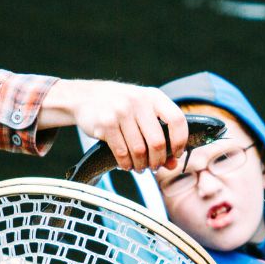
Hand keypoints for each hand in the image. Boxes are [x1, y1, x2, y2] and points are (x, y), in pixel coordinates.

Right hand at [37, 79, 188, 171]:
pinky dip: (126, 163)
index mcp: (154, 96)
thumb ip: (160, 135)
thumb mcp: (143, 113)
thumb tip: (173, 164)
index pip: (177, 120)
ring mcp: (121, 111)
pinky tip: (126, 164)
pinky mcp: (106, 123)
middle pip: (158, 142)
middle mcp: (139, 101)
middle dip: (157, 160)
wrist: (84, 96)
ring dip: (141, 165)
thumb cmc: (121, 107)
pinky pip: (122, 153)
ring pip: (139, 150)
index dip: (180, 141)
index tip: (176, 153)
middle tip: (154, 166)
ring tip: (139, 167)